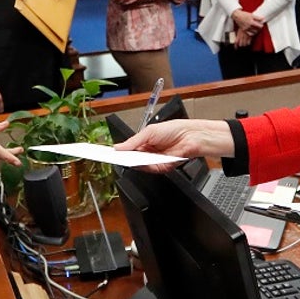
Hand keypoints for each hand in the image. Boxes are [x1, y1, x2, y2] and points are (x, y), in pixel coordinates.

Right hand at [115, 119, 234, 172]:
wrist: (191, 136)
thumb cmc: (174, 129)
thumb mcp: (149, 132)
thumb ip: (133, 141)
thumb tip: (118, 147)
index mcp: (144, 142)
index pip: (128, 149)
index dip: (118, 152)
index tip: (107, 152)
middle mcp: (149, 152)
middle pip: (132, 159)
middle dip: (124, 158)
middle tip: (113, 157)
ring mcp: (155, 160)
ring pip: (140, 165)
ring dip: (134, 162)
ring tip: (126, 158)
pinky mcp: (162, 167)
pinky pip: (150, 169)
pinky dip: (145, 166)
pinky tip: (141, 161)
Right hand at [231, 9, 264, 33]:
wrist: (237, 16)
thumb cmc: (244, 14)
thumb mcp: (252, 15)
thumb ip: (258, 17)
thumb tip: (263, 19)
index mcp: (251, 21)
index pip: (259, 26)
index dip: (261, 25)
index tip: (261, 24)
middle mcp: (249, 26)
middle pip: (257, 30)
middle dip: (259, 28)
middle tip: (259, 26)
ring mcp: (246, 28)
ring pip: (254, 32)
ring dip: (256, 31)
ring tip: (257, 29)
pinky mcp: (244, 30)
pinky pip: (250, 34)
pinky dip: (252, 33)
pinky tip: (253, 31)